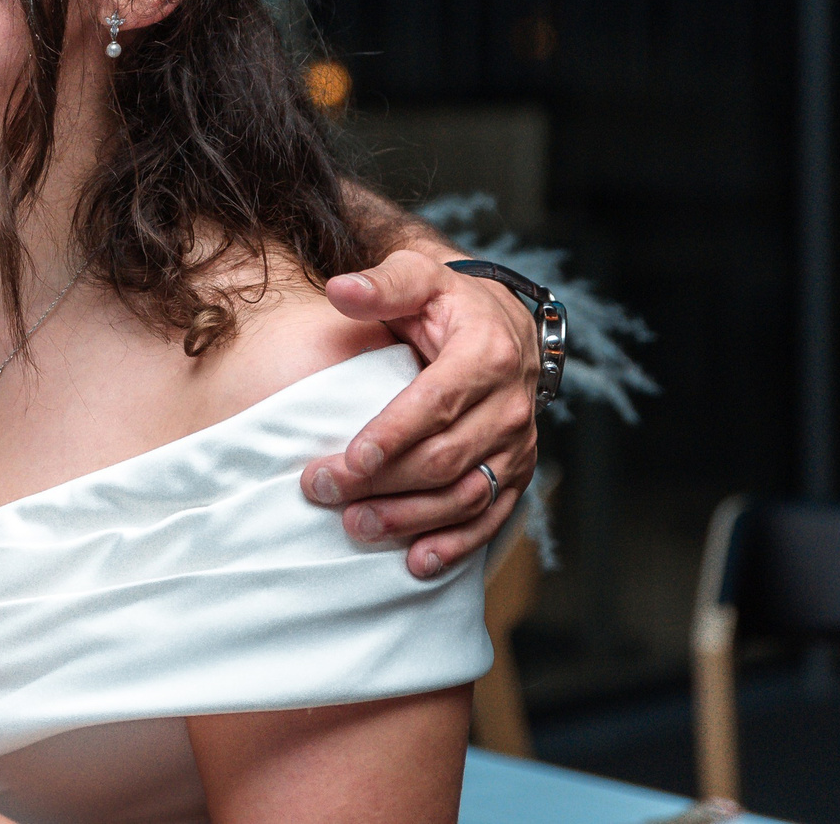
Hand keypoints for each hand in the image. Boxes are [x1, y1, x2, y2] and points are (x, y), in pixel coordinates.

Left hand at [300, 245, 539, 577]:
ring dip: (410, 518)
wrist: (504, 324)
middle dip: (382, 481)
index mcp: (485, 355)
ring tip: (356, 527)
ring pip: (465, 494)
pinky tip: (416, 562)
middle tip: (322, 490)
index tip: (348, 460)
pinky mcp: (518, 473)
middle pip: (444, 457)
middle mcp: (509, 405)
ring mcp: (517, 445)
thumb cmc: (448, 301)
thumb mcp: (418, 277)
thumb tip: (339, 290)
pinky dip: (455, 545)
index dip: (393, 435)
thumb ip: (382, 284)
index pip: (437, 403)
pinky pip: (491, 517)